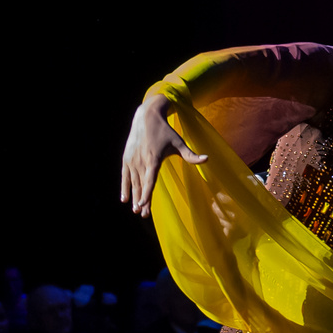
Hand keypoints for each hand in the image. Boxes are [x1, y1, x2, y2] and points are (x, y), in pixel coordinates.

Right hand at [120, 95, 207, 218]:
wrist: (146, 117)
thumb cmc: (165, 131)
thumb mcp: (179, 143)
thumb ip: (191, 155)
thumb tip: (207, 159)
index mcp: (153, 160)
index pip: (149, 181)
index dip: (146, 194)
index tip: (144, 205)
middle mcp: (141, 161)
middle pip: (141, 185)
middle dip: (141, 201)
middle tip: (142, 215)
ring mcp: (132, 160)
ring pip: (133, 182)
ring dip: (134, 196)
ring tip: (135, 210)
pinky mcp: (126, 158)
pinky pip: (125, 176)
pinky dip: (124, 187)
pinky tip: (124, 199)